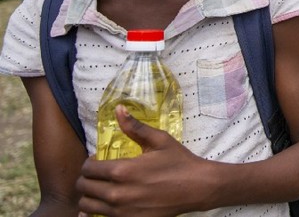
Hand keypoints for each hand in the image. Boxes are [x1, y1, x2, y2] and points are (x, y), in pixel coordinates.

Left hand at [77, 106, 205, 215]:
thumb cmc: (179, 162)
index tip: (98, 161)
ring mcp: (121, 211)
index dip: (89, 163)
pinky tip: (106, 204)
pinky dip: (97, 211)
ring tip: (100, 189)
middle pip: (83, 188)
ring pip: (86, 206)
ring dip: (89, 196)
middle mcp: (117, 193)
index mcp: (122, 170)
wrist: (197, 188)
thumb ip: (134, 127)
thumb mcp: (159, 140)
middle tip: (97, 175)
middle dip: (86, 179)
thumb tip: (118, 109)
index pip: (88, 169)